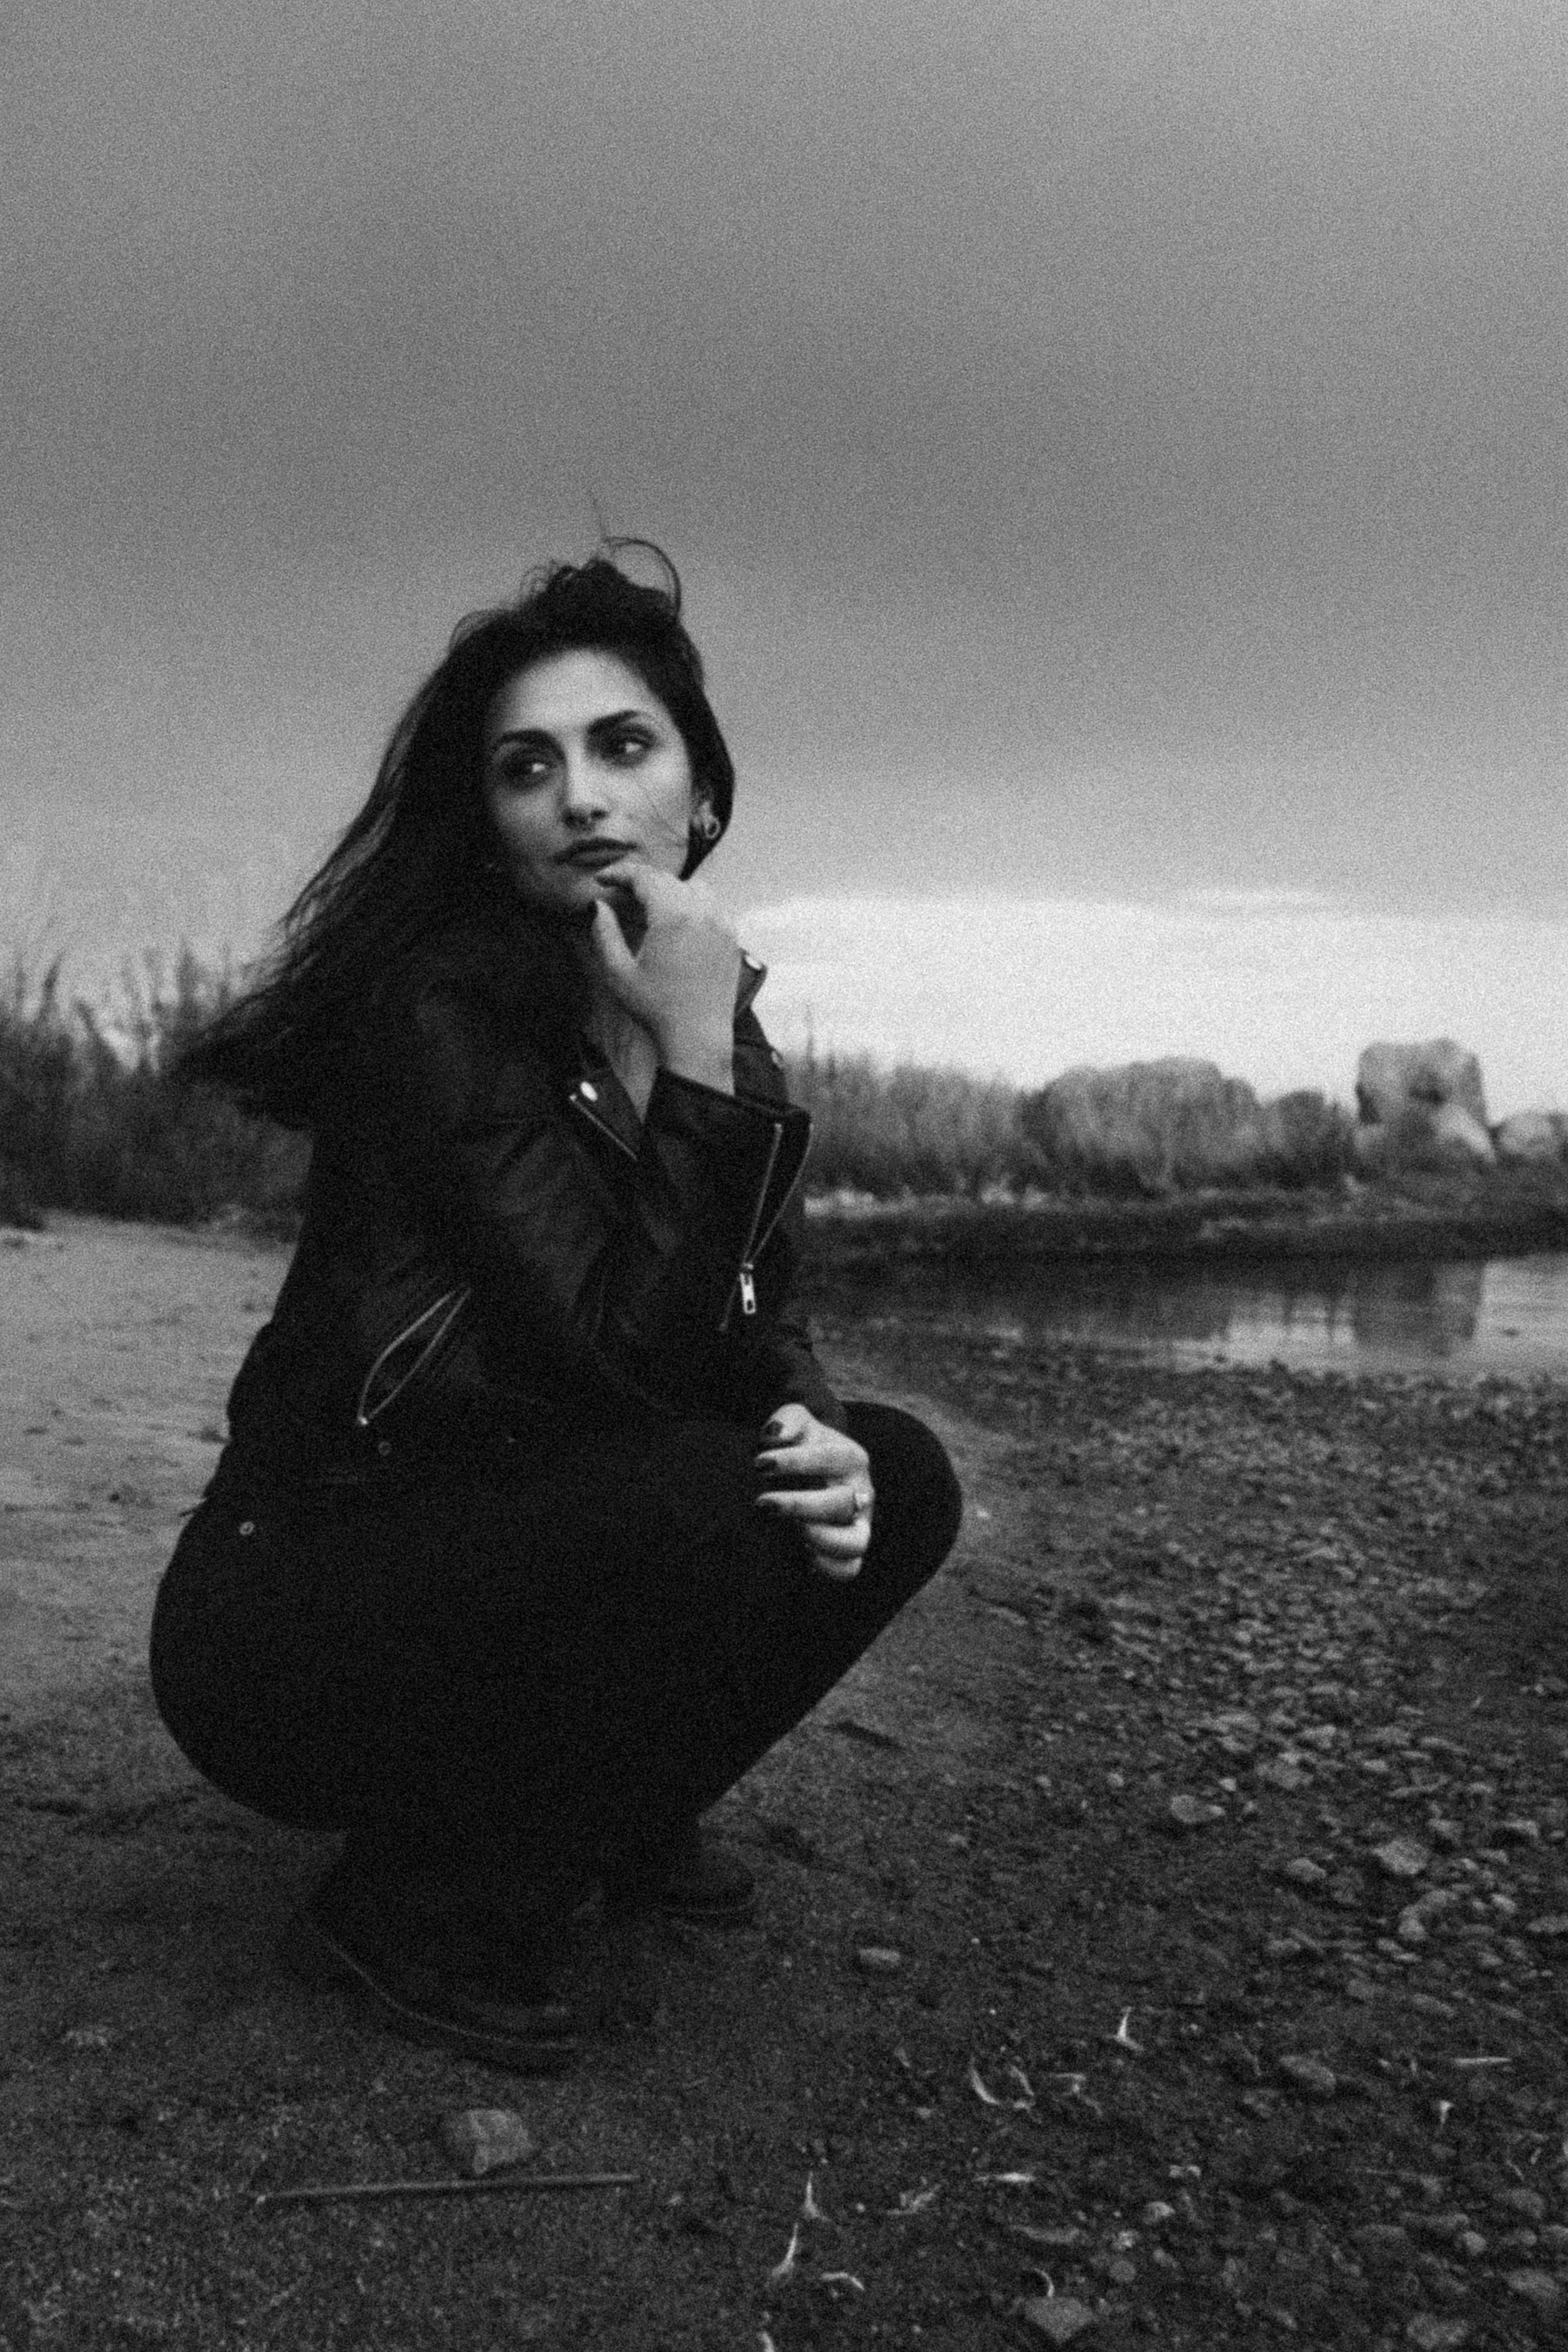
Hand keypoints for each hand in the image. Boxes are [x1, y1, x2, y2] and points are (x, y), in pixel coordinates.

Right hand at [585, 859, 738, 1089]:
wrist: (697, 1037)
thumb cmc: (655, 1008)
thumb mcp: (619, 972)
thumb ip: (605, 932)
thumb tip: (598, 905)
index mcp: (673, 915)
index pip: (644, 877)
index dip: (619, 873)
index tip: (602, 879)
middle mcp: (703, 911)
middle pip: (667, 879)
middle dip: (641, 881)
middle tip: (618, 892)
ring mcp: (722, 923)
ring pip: (693, 887)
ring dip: (668, 889)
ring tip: (648, 904)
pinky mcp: (732, 937)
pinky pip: (712, 905)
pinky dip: (692, 903)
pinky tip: (677, 920)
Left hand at [754, 1402, 873, 1580]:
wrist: (808, 1468)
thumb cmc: (798, 1444)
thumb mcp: (794, 1422)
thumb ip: (787, 1421)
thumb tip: (776, 1434)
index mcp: (851, 1458)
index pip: (830, 1458)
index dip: (796, 1462)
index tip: (760, 1463)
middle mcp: (860, 1493)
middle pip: (840, 1503)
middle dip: (799, 1505)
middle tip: (762, 1503)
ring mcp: (858, 1525)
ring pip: (855, 1542)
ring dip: (822, 1540)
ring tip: (792, 1533)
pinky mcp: (848, 1551)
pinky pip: (849, 1569)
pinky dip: (829, 1568)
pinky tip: (802, 1557)